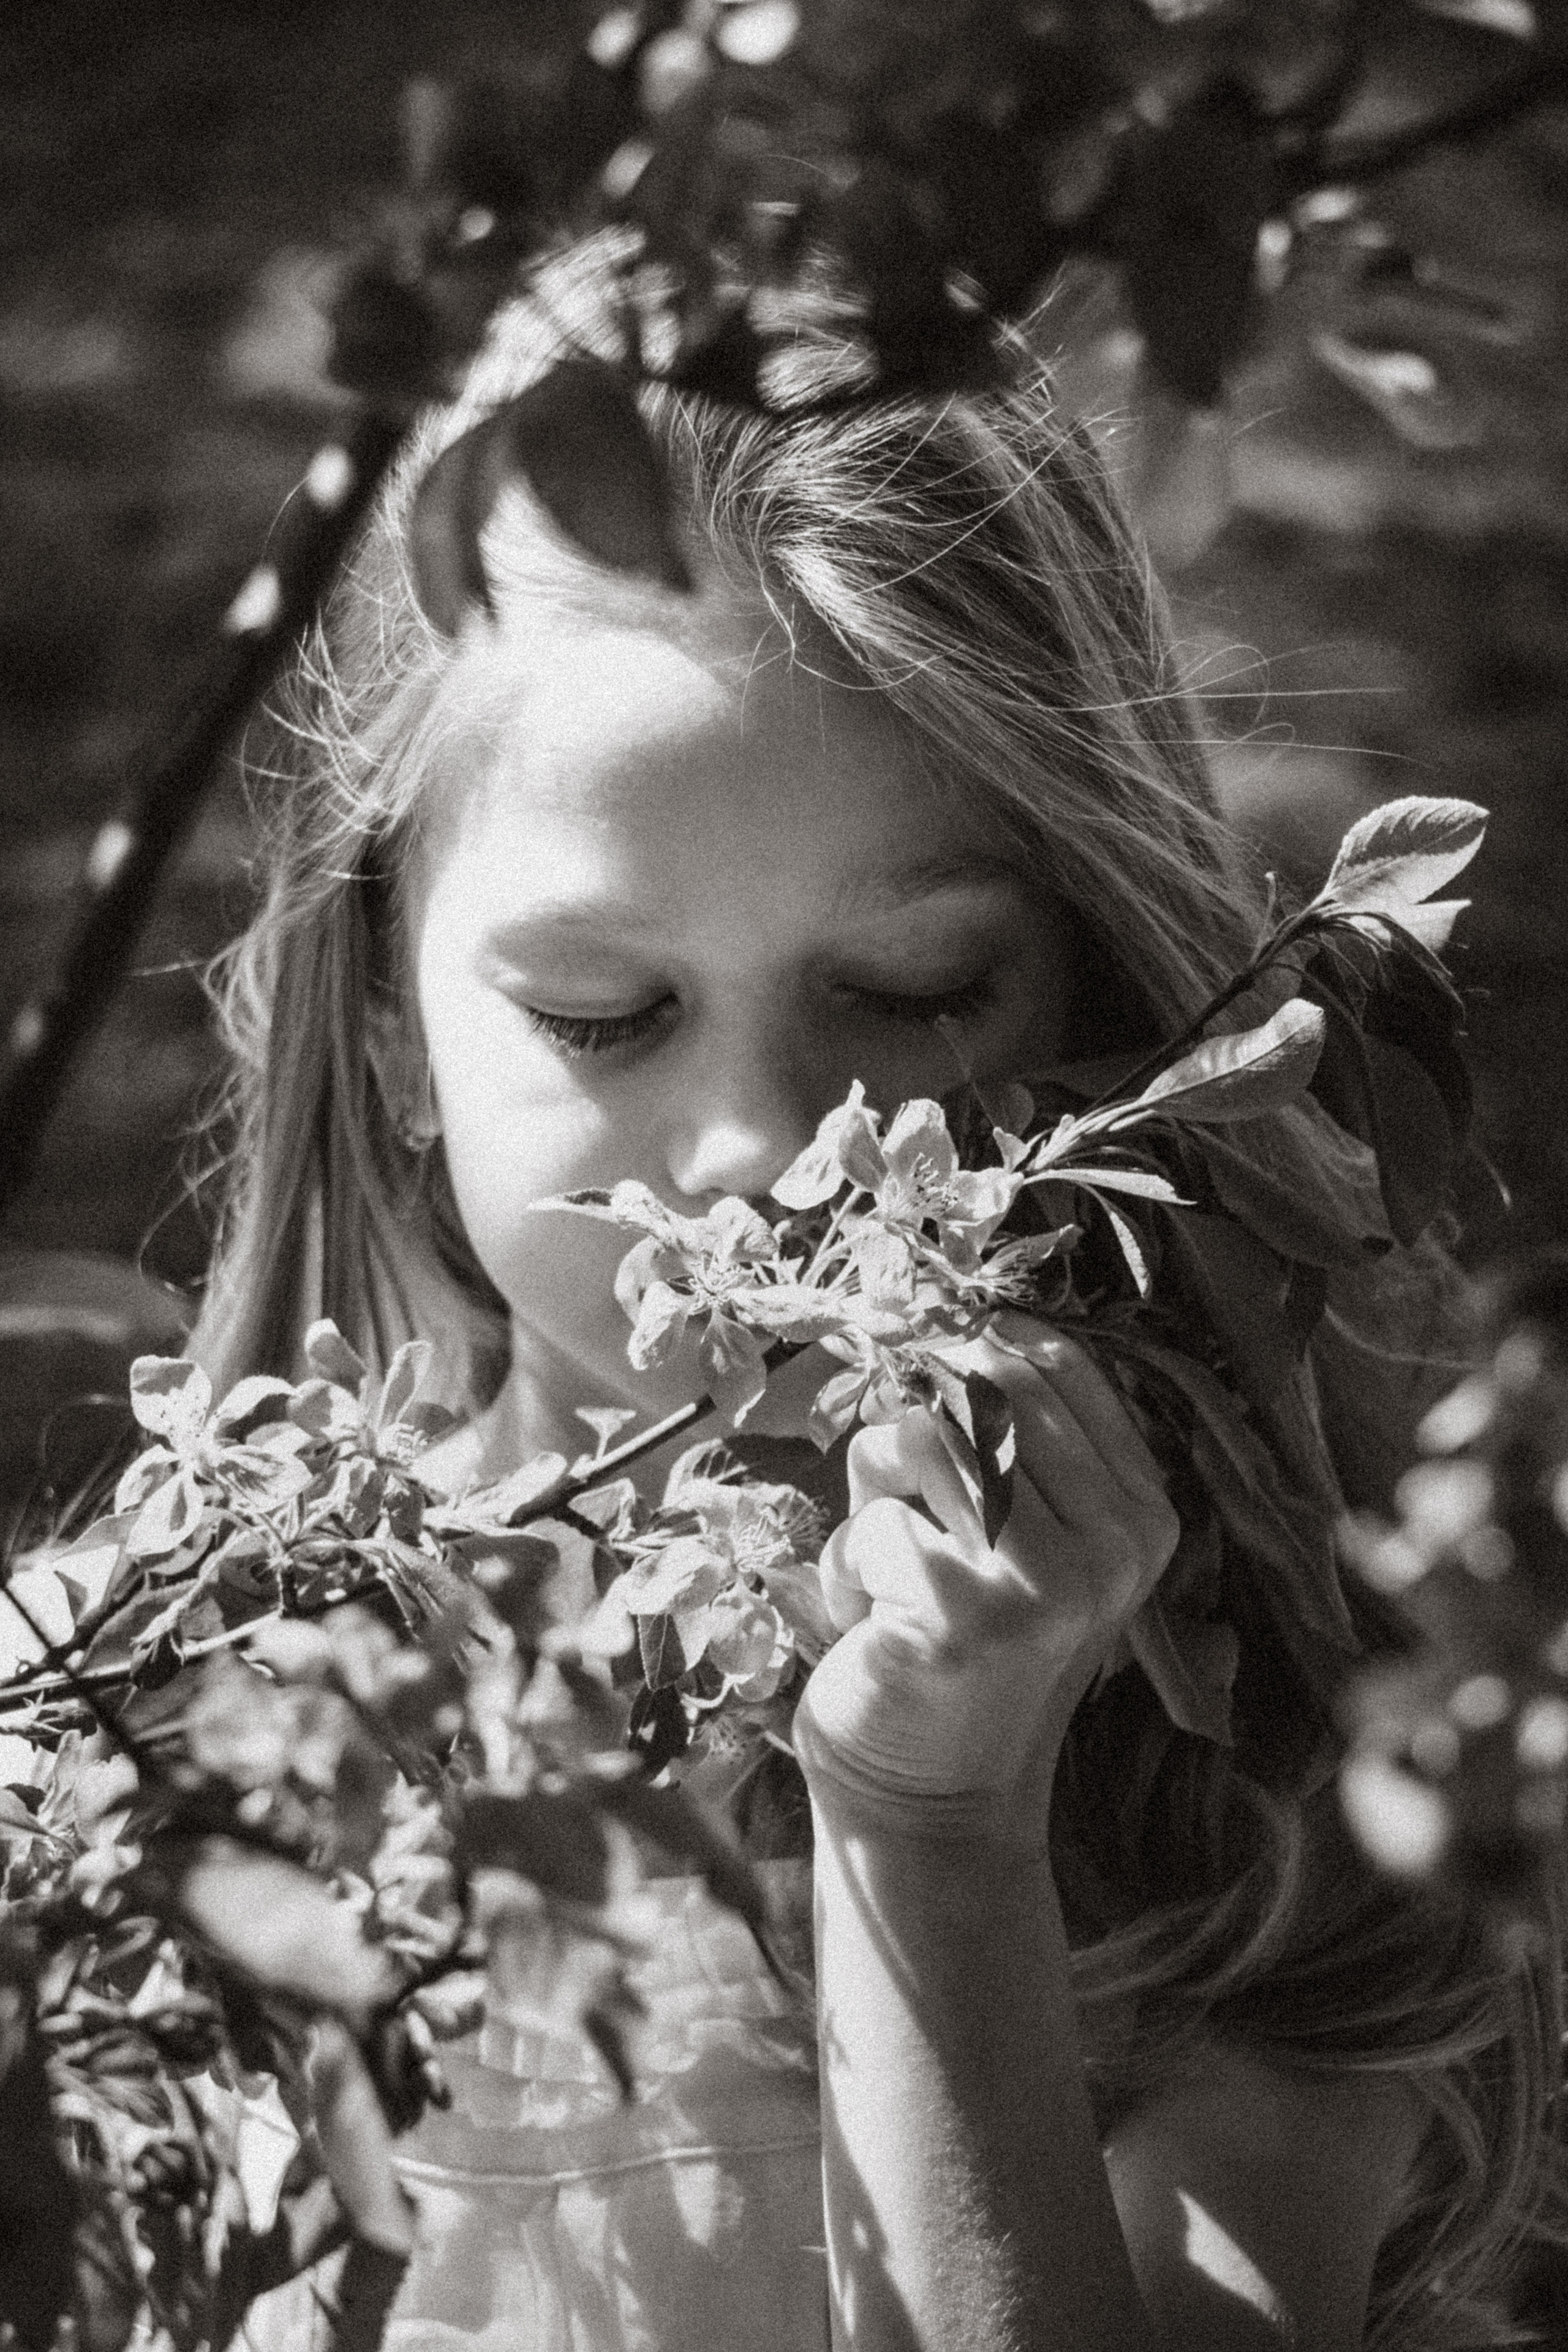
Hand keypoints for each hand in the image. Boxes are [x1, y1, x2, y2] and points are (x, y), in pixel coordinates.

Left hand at [790, 1319, 1178, 1850]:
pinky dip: (846, 1565)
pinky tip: (869, 1625)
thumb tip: (962, 1327)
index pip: (1059, 1369)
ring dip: (875, 1495)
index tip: (938, 1370)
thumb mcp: (1021, 1545)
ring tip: (887, 1566)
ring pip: (921, 1437)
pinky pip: (871, 1520)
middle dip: (918, 1426)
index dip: (980, 1349)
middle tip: (901, 1498)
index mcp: (1141, 1518)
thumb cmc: (961, 1652)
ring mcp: (1041, 1581)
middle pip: (986, 1386)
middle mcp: (1109, 1546)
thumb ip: (1017, 1448)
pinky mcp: (958, 1609)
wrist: (930, 1801)